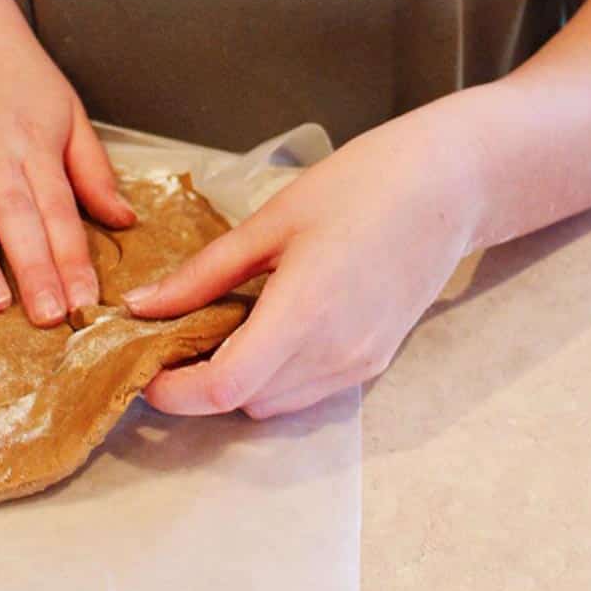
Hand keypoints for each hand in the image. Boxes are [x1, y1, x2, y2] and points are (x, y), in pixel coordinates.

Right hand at [0, 15, 135, 322]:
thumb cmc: (17, 75)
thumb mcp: (68, 110)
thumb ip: (92, 169)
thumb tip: (124, 221)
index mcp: (34, 139)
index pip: (58, 207)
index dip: (72, 257)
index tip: (85, 303)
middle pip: (13, 211)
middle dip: (33, 266)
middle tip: (48, 317)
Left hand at [126, 102, 479, 420]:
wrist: (447, 187)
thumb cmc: (360, 186)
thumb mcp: (272, 220)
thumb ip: (204, 272)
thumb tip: (142, 307)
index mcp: (305, 312)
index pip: (225, 387)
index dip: (173, 391)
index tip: (144, 367)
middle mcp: (335, 353)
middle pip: (243, 403)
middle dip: (198, 383)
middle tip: (171, 335)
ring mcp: (359, 365)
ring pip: (274, 405)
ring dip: (237, 382)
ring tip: (220, 324)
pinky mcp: (374, 364)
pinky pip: (306, 392)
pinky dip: (273, 376)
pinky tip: (267, 325)